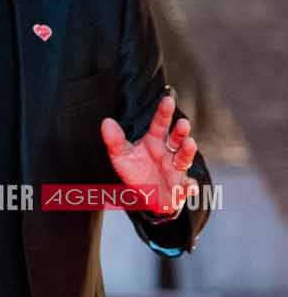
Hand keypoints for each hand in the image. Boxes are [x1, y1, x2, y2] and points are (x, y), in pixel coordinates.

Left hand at [102, 92, 201, 216]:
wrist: (146, 196)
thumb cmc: (136, 172)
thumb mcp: (120, 157)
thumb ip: (114, 141)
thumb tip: (106, 122)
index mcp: (154, 141)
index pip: (160, 124)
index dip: (164, 112)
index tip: (168, 100)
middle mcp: (168, 152)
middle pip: (177, 138)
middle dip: (181, 131)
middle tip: (182, 123)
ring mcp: (176, 168)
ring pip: (184, 158)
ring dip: (188, 151)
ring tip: (189, 144)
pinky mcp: (179, 187)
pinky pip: (187, 187)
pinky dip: (190, 187)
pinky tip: (189, 186)